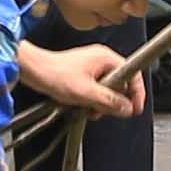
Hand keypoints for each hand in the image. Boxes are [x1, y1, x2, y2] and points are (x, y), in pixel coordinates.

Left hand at [17, 40, 146, 118]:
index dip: (136, 93)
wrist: (34, 71)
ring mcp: (92, 67)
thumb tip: (127, 108)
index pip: (132, 75)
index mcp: (106, 58)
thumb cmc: (54, 74)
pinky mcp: (83, 75)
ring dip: (99, 104)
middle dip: (112, 102)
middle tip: (103, 111)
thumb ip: (109, 101)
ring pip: (106, 90)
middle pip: (120, 85)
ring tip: (88, 109)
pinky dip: (90, 101)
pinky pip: (95, 90)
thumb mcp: (86, 92)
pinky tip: (81, 106)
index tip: (136, 108)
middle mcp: (101, 60)